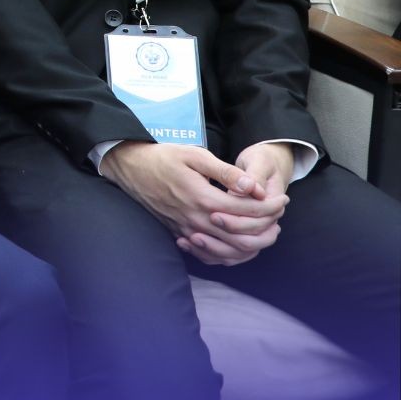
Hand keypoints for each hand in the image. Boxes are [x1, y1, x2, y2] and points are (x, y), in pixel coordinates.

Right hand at [102, 141, 285, 266]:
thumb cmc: (163, 158)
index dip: (271, 206)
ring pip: (230, 251)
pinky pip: (211, 256)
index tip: (283, 199)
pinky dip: (231, 255)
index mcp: (203, 198)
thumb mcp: (194, 156)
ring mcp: (188, 231)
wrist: (130, 169)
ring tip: (267, 229)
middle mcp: (197, 220)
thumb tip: (252, 187)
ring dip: (254, 244)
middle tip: (279, 214)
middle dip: (268, 226)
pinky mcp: (181, 235)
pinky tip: (240, 244)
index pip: (248, 210)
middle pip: (244, 236)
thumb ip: (225, 172)